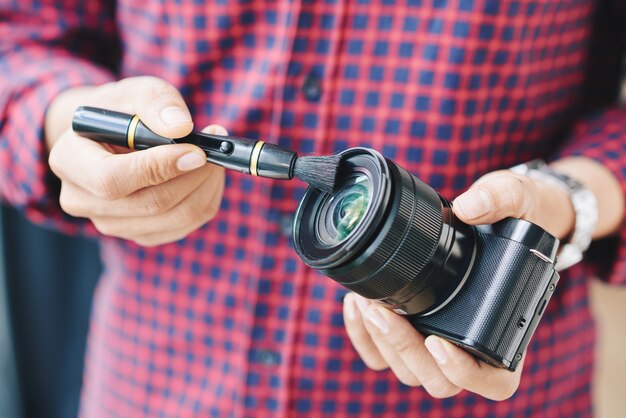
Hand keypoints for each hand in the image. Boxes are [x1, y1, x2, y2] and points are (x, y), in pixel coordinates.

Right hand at [46, 76, 224, 245]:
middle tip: (215, 152)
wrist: (113, 137)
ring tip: (214, 160)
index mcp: (69, 162)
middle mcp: (82, 200)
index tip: (196, 151)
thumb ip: (157, 102)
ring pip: (173, 219)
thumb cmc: (124, 111)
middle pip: (150, 204)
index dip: (159, 168)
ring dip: (205, 188)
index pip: (113, 180)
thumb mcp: (137, 92)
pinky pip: (184, 227)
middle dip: (193, 176)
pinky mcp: (139, 234)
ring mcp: (110, 224)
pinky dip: (205, 201)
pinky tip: (207, 178)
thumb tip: (180, 127)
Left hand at [342, 169, 575, 399]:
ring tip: (365, 300)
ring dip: (381, 341)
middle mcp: (473, 342)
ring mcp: (438, 339)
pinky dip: (363, 336)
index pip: (495, 381)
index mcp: (509, 327)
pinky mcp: (410, 328)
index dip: (465, 373)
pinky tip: (355, 304)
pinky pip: (381, 353)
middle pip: (438, 380)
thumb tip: (470, 207)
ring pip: (407, 370)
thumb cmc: (515, 216)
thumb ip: (500, 198)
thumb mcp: (518, 197)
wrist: (493, 214)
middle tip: (382, 311)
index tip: (437, 342)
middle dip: (404, 349)